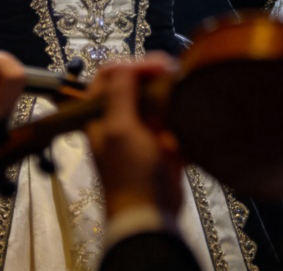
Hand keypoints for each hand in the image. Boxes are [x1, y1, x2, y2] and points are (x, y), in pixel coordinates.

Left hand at [85, 54, 185, 218]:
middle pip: (135, 84)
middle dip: (155, 79)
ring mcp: (139, 131)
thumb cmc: (130, 173)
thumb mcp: (120, 129)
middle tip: (175, 73)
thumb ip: (120, 94)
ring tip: (183, 96)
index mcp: (99, 113)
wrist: (150, 218)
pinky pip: (171, 123)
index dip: (132, 65)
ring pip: (156, 101)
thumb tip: (125, 65)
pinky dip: (178, 125)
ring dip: (169, 100)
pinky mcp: (160, 145)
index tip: (158, 66)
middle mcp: (117, 118)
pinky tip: (182, 131)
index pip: (110, 74)